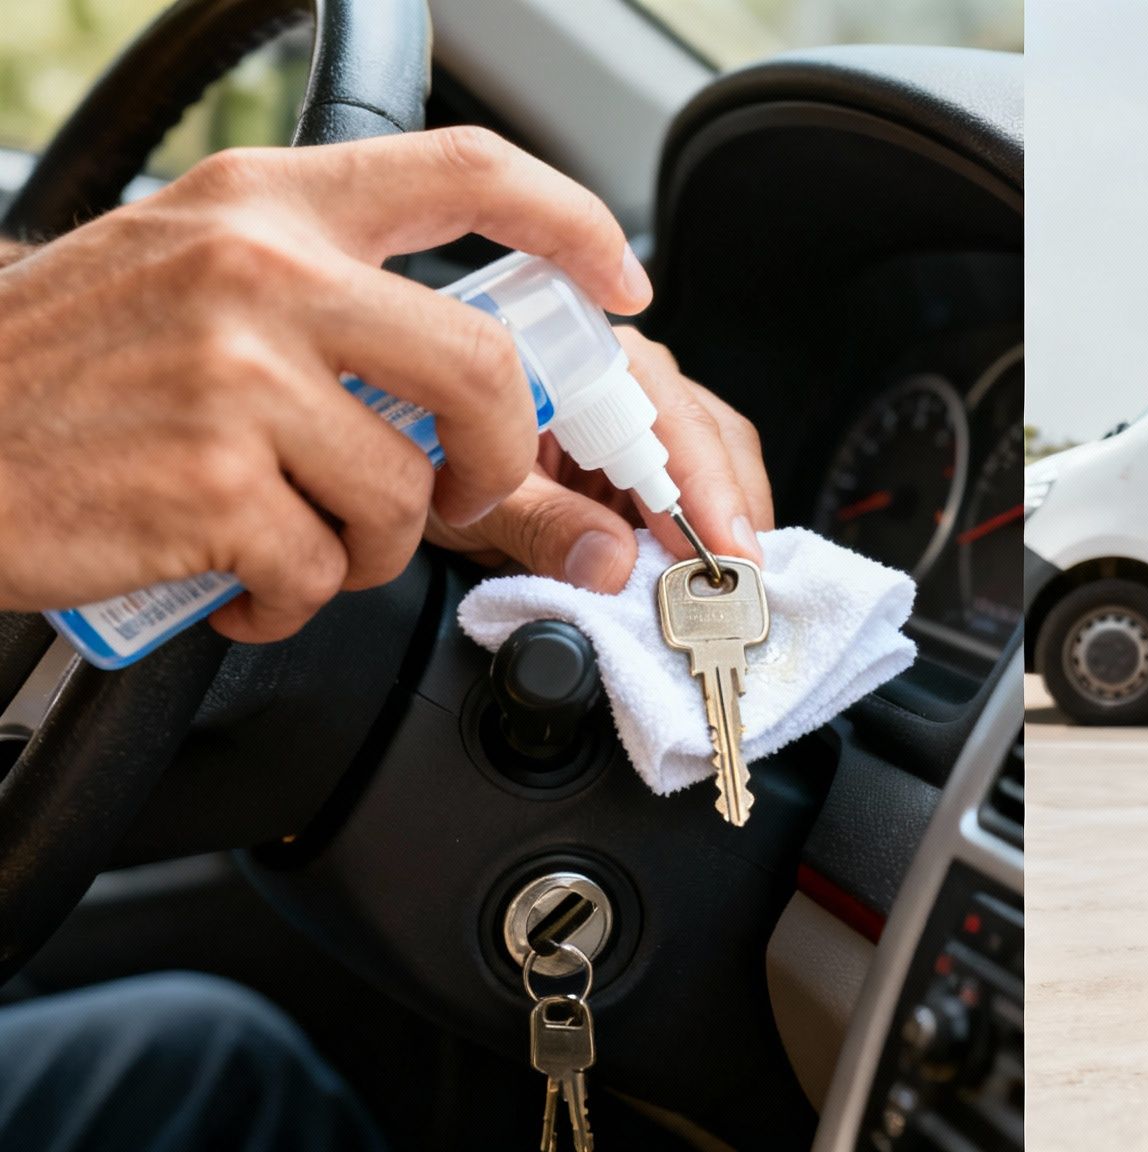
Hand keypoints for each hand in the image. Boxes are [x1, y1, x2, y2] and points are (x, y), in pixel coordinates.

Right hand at [0, 128, 651, 643]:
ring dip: (363, 548)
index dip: (572, 223)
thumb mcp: (183, 271)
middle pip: (482, 368)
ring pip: (401, 494)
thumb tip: (465, 369)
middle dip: (493, 459)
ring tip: (282, 537)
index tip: (623, 282)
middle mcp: (259, 271)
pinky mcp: (208, 482)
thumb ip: (321, 295)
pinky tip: (229, 577)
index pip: (464, 170)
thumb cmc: (53, 369)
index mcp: (265, 204)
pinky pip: (322, 569)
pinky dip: (288, 598)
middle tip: (455, 495)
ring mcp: (234, 375)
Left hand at [425, 326, 772, 590]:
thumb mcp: (481, 502)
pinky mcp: (658, 461)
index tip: (722, 550)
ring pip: (724, 462)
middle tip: (739, 584)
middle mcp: (633, 378)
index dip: (706, 489)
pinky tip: (709, 572)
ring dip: (731, 527)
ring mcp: (653, 418)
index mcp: (587, 364)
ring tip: (727, 585)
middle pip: (714, 437)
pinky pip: (708, 490)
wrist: (427, 477)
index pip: (671, 420)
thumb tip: (612, 564)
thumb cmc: (442, 465)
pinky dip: (714, 535)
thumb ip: (543, 527)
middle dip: (732, 514)